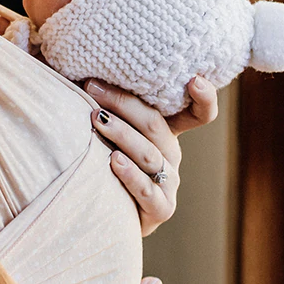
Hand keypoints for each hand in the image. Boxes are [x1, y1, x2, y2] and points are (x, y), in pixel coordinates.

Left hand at [85, 76, 217, 235]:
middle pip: (156, 125)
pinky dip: (130, 175)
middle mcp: (171, 154)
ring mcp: (169, 182)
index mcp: (166, 132)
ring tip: (97, 119)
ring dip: (120, 133)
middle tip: (92, 86)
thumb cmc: (102, 158)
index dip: (204, 98)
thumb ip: (105, 103)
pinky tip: (113, 161)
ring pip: (148, 153)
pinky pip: (147, 190)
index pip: (198, 114)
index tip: (195, 79)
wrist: (106, 212)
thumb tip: (79, 71)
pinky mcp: (160, 209)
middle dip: (123, 102)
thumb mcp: (109, 128)